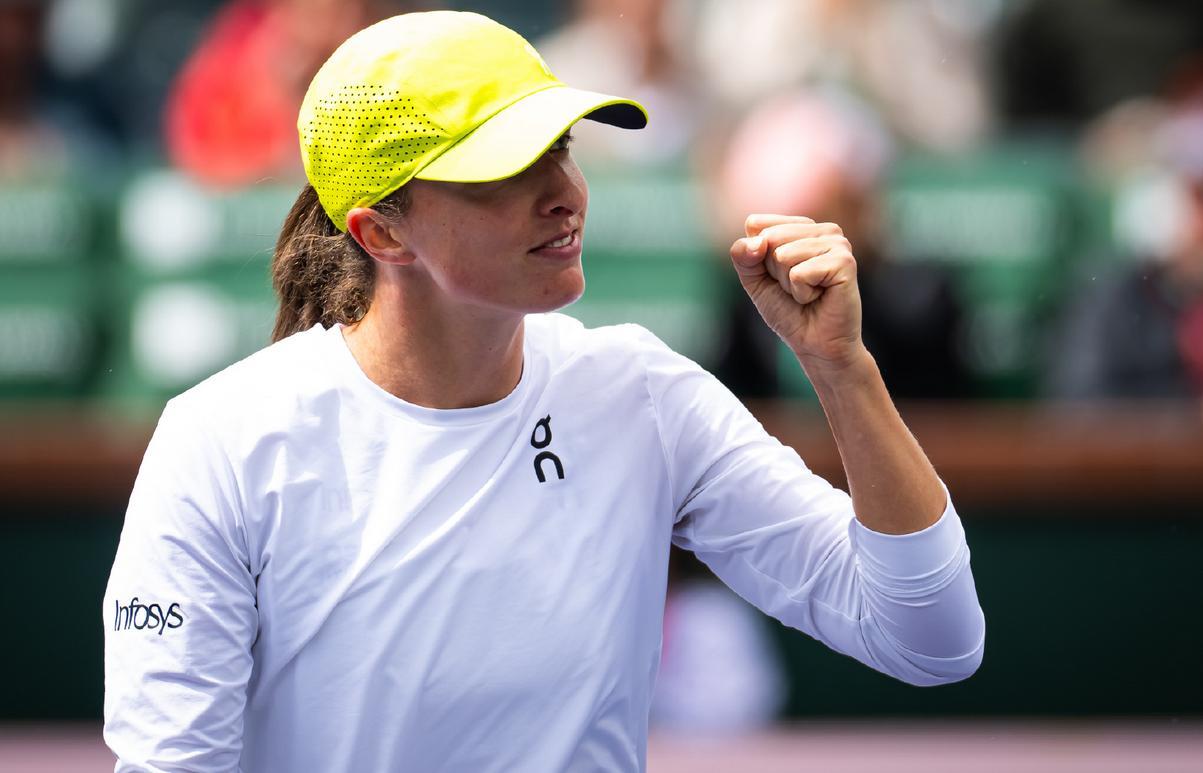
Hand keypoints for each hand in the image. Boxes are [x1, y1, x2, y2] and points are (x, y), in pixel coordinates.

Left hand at [729, 213, 866, 369]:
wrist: (816, 345)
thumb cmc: (790, 312)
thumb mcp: (755, 281)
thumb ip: (744, 257)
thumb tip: (755, 242)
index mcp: (803, 227)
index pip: (757, 224)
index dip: (757, 258)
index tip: (779, 277)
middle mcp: (824, 230)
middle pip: (769, 238)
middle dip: (774, 272)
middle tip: (796, 289)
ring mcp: (838, 243)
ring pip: (783, 255)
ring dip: (788, 284)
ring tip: (808, 294)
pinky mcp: (844, 262)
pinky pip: (799, 273)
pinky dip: (801, 293)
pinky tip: (819, 298)